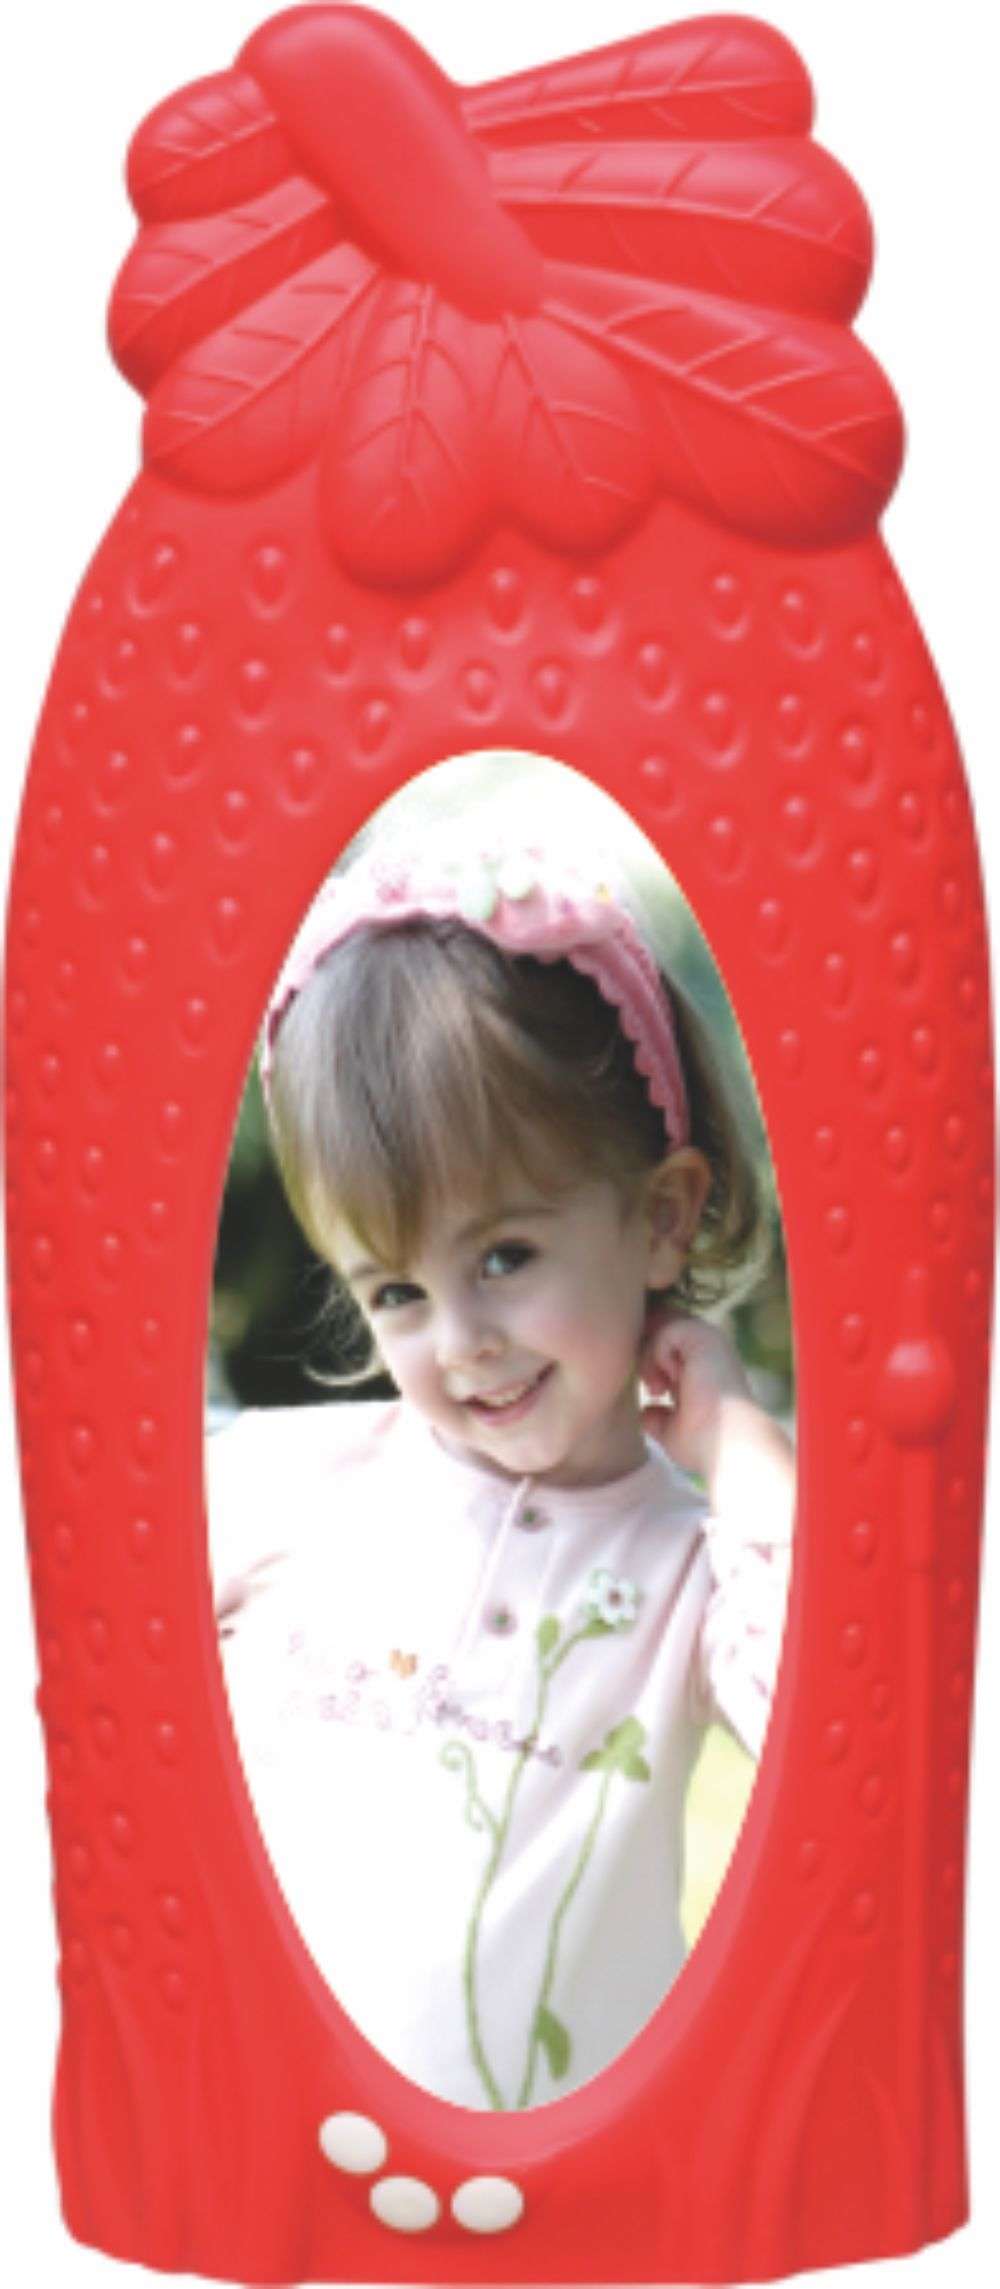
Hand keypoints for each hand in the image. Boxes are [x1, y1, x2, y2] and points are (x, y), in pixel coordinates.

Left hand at [638, 1306, 752, 1481]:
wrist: (726, 1446)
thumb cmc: (705, 1444)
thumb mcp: (673, 1429)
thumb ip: (659, 1416)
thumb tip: (646, 1412)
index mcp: (705, 1366)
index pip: (668, 1344)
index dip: (650, 1360)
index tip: (654, 1391)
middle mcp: (709, 1348)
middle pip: (662, 1329)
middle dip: (647, 1353)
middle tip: (654, 1389)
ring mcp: (710, 1340)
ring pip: (662, 1327)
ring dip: (651, 1356)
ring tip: (658, 1389)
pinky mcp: (706, 1337)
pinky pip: (666, 1331)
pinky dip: (657, 1355)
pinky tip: (668, 1382)